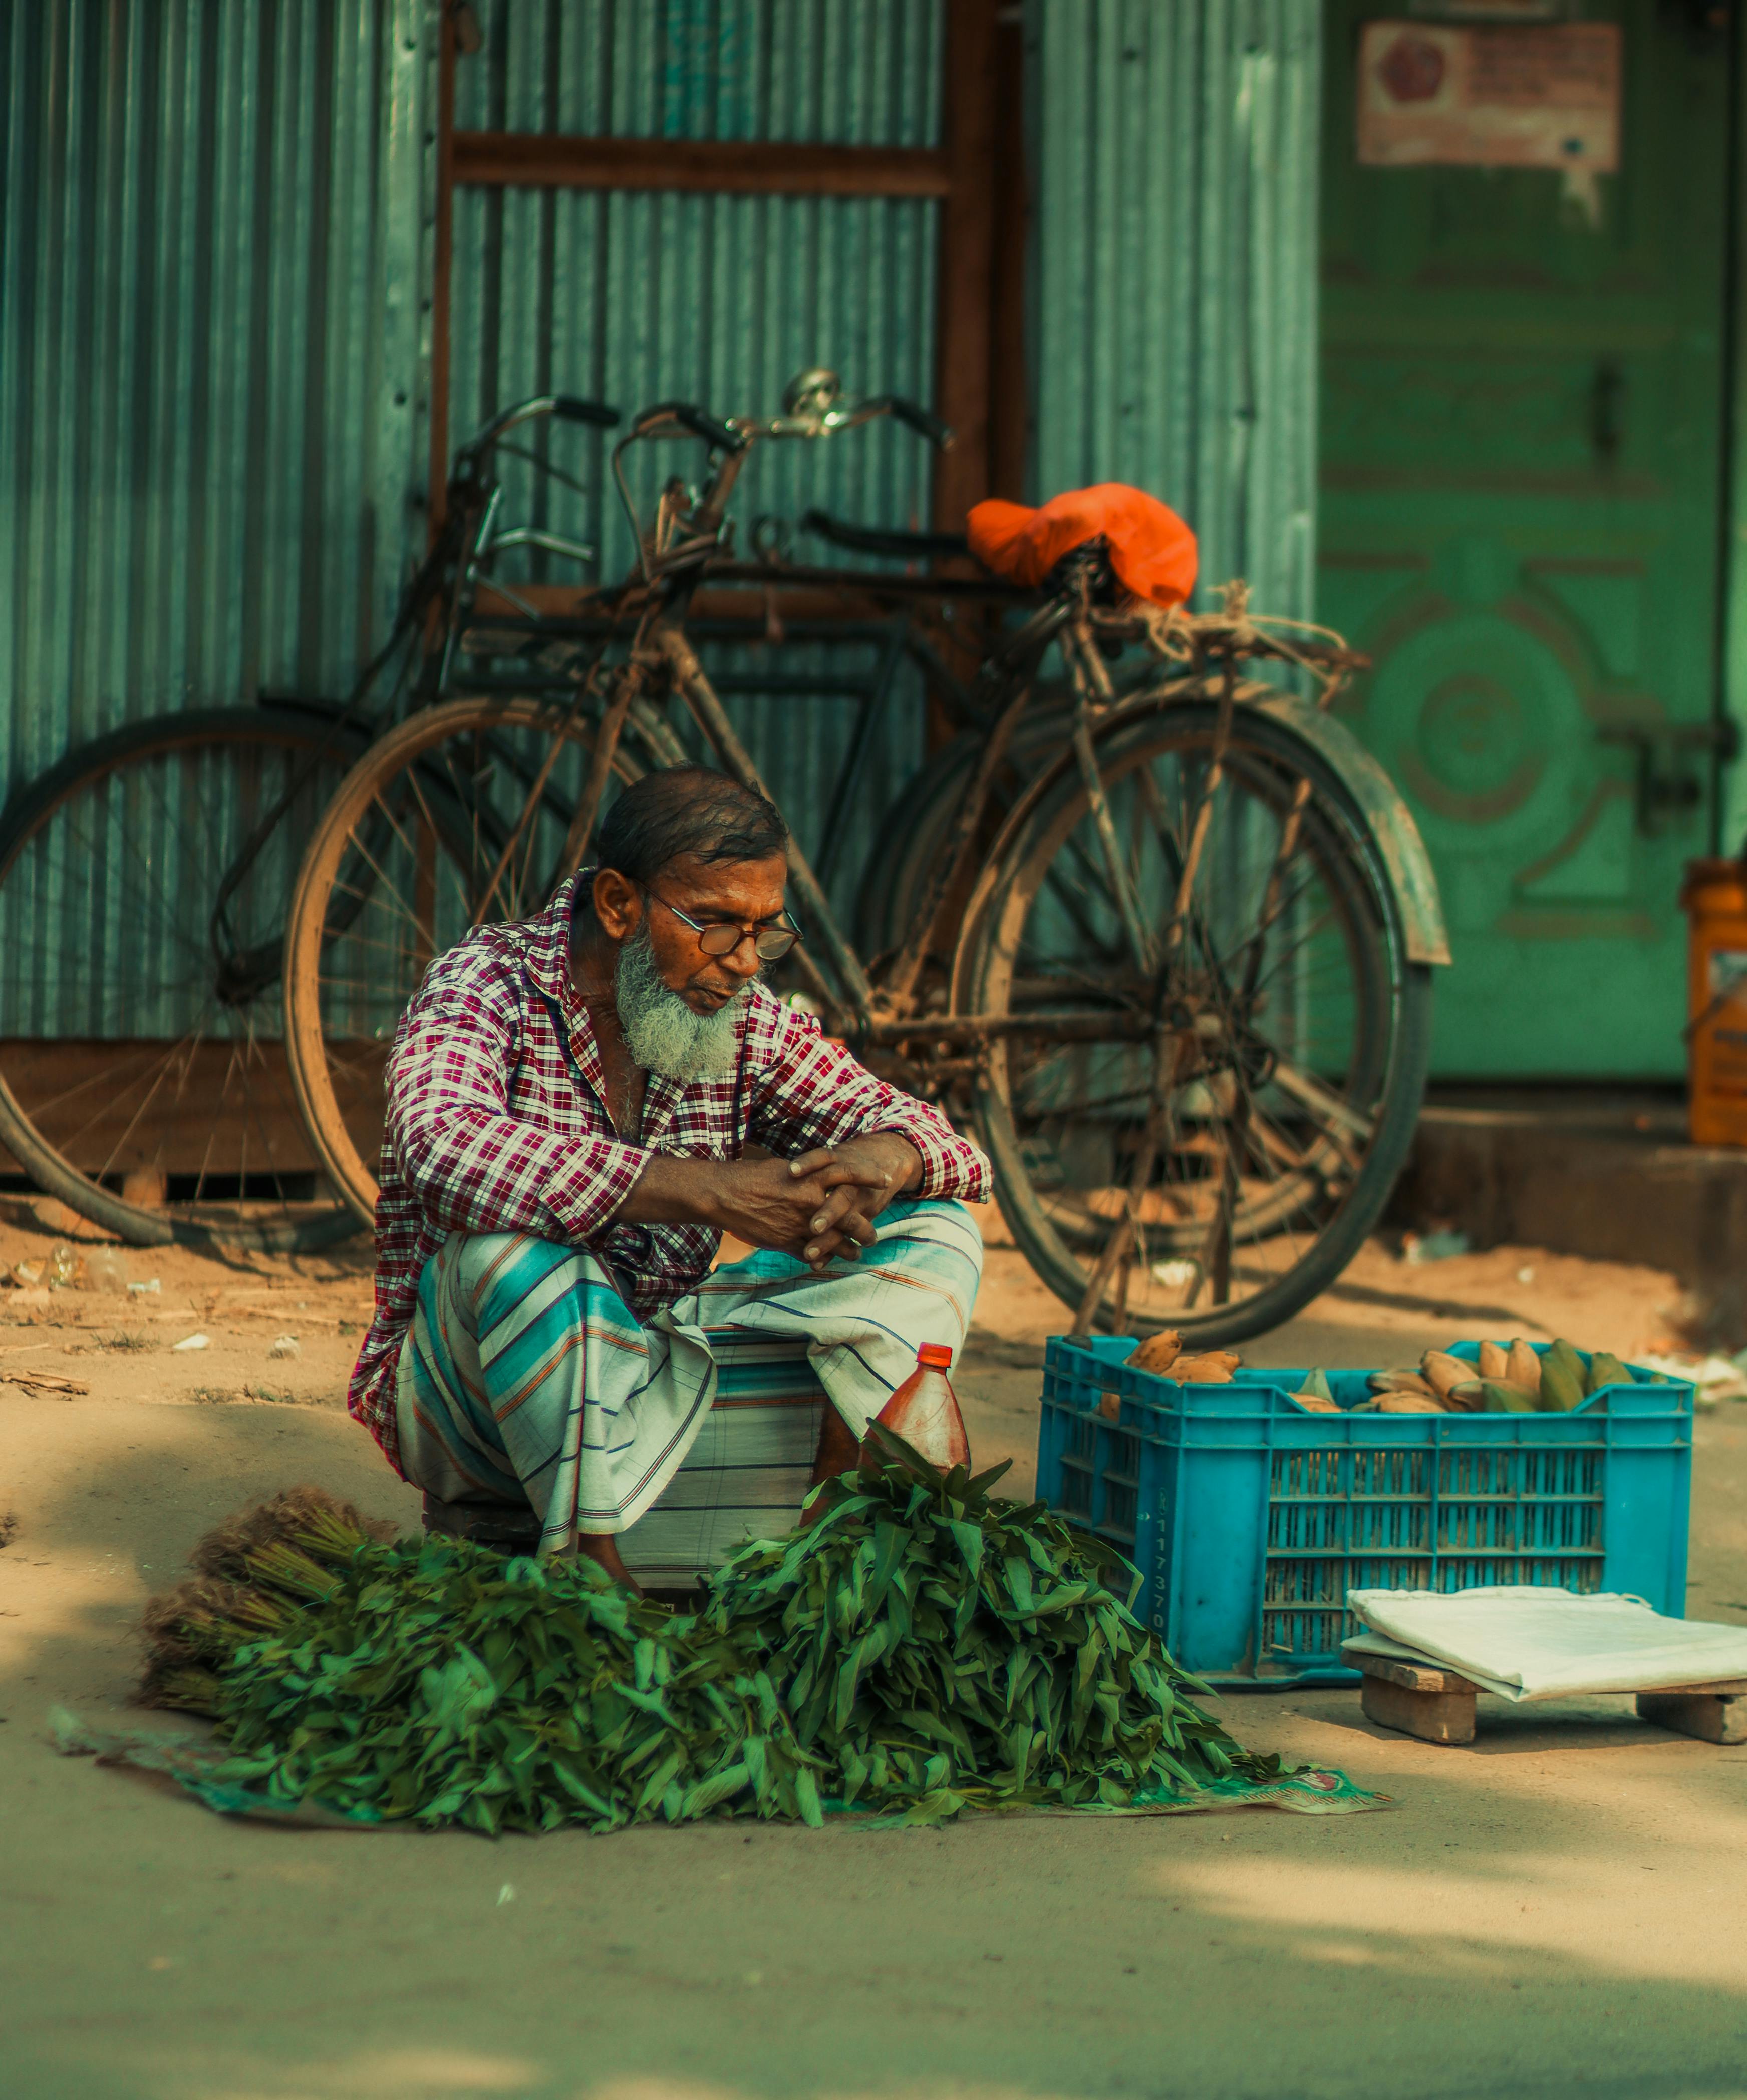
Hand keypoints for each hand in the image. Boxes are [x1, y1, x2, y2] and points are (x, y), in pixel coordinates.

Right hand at [616, 1134, 921, 1269]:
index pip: (850, 1177)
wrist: (725, 1194)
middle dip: (866, 1230)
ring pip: (837, 1243)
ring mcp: (802, 1225)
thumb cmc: (752, 1178)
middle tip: (874, 1236)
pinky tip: (826, 1264)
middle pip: (851, 1219)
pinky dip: (821, 1260)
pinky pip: (813, 1256)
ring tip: (857, 1255)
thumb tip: (821, 1179)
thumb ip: (807, 1179)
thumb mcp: (784, 1170)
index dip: (869, 1179)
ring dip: (849, 1251)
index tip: (886, 1181)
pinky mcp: (789, 1242)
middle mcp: (813, 1202)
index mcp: (812, 1179)